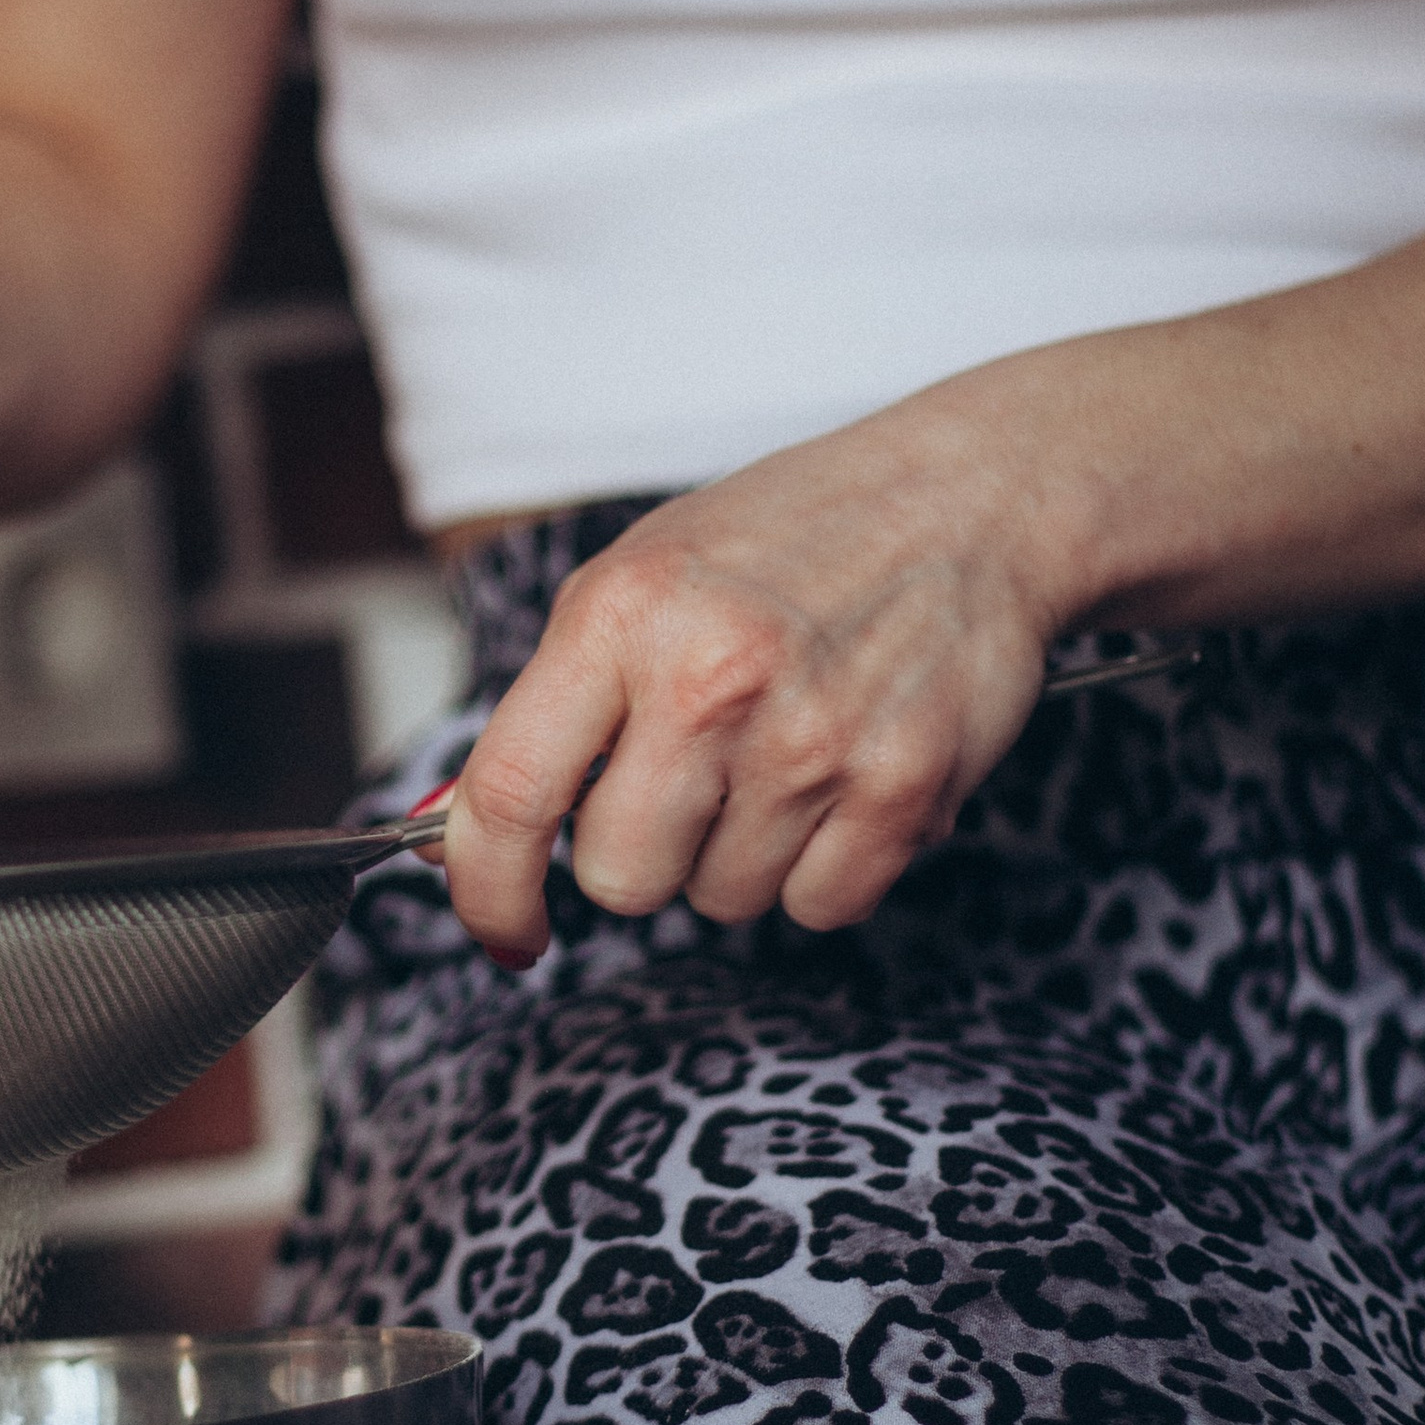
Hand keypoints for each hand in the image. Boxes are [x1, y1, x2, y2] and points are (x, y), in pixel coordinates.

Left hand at [440, 403, 1068, 959]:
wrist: (970, 497)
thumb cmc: (795, 537)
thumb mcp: (640, 579)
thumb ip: (552, 708)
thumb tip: (454, 831)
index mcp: (620, 615)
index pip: (509, 795)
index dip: (488, 888)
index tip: (503, 927)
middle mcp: (708, 677)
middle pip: (623, 877)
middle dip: (646, 855)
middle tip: (693, 782)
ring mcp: (811, 738)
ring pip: (725, 900)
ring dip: (744, 853)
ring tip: (787, 751)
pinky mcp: (902, 786)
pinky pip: (821, 905)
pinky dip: (827, 869)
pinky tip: (845, 781)